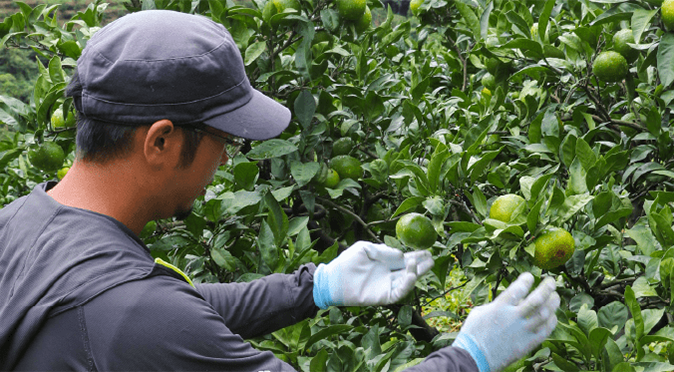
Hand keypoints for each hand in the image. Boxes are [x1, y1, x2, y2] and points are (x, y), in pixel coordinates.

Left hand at [313, 241, 433, 308]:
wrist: (334, 279)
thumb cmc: (347, 262)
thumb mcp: (365, 248)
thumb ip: (383, 250)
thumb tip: (400, 255)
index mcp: (385, 262)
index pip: (404, 259)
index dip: (416, 256)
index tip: (428, 250)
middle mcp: (388, 275)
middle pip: (409, 270)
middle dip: (422, 265)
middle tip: (432, 257)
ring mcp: (387, 286)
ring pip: (407, 282)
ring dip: (416, 273)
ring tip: (423, 263)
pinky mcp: (383, 297)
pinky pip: (399, 293)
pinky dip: (407, 285)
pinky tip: (411, 274)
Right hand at [452, 273, 559, 371]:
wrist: (474, 357)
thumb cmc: (473, 333)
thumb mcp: (480, 311)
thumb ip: (497, 304)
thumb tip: (511, 300)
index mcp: (499, 307)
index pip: (518, 288)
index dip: (526, 280)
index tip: (530, 276)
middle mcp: (513, 317)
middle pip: (536, 299)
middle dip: (547, 288)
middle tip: (551, 281)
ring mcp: (522, 331)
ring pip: (544, 314)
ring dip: (553, 303)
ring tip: (556, 296)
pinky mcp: (526, 344)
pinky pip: (545, 331)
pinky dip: (551, 322)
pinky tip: (553, 316)